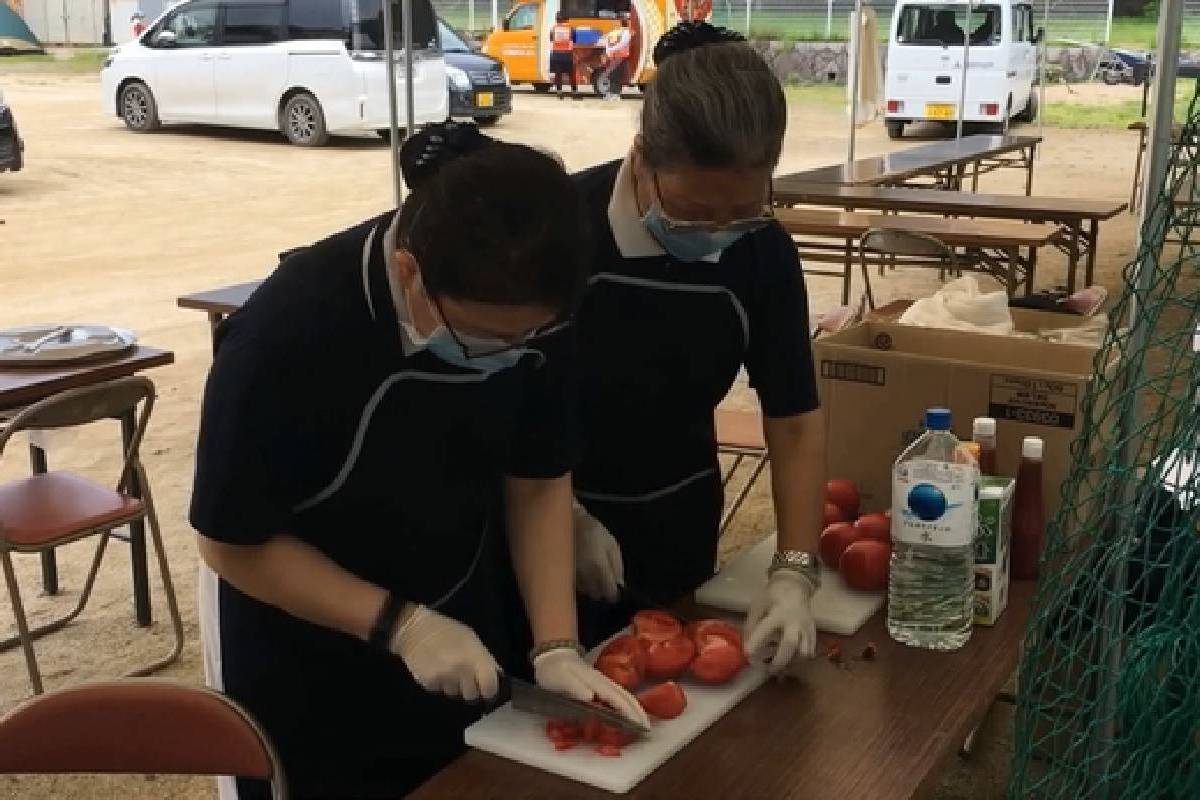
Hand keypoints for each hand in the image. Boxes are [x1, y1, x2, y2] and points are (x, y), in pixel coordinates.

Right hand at [390, 604, 500, 701]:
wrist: (413, 630)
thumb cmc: (446, 630)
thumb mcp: (471, 638)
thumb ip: (484, 658)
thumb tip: (495, 675)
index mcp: (473, 657)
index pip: (489, 686)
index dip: (490, 689)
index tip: (487, 687)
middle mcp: (460, 670)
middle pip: (472, 695)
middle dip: (471, 688)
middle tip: (466, 676)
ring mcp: (443, 679)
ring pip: (456, 694)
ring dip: (455, 685)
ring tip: (449, 669)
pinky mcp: (429, 684)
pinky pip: (441, 690)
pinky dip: (441, 683)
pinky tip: (437, 669)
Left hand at [533, 647, 650, 729]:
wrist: (553, 654)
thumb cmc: (554, 670)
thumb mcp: (561, 679)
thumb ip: (575, 687)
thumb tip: (591, 697)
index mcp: (596, 683)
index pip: (617, 699)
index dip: (629, 712)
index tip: (640, 725)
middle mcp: (603, 682)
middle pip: (626, 696)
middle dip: (638, 711)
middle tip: (647, 728)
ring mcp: (602, 682)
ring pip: (624, 695)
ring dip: (635, 708)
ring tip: (642, 722)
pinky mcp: (599, 685)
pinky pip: (617, 696)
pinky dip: (626, 705)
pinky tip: (627, 713)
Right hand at [573, 502, 623, 602]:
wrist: (569, 522)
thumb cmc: (594, 531)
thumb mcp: (612, 544)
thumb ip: (617, 565)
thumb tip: (620, 584)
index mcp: (599, 566)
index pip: (609, 590)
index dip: (614, 593)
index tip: (616, 590)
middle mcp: (585, 574)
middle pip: (597, 594)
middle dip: (602, 590)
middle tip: (604, 581)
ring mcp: (573, 574)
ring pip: (585, 592)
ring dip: (592, 588)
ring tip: (593, 575)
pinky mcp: (564, 573)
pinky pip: (576, 586)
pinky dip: (582, 584)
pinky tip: (584, 574)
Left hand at [744, 570, 817, 673]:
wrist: (795, 586)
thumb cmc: (773, 597)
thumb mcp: (758, 605)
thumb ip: (752, 625)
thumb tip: (746, 645)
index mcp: (778, 613)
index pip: (766, 629)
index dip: (756, 642)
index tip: (747, 655)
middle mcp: (794, 622)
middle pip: (790, 645)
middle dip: (779, 661)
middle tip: (769, 669)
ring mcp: (806, 628)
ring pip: (804, 652)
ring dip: (792, 663)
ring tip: (781, 667)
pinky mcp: (813, 632)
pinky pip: (810, 651)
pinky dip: (800, 660)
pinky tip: (791, 661)